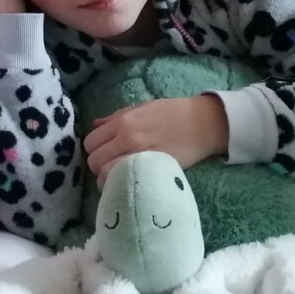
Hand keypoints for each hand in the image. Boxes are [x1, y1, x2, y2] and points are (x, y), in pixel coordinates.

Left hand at [83, 95, 228, 181]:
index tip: (103, 153)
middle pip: (94, 161)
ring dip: (106, 179)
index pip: (91, 142)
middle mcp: (127, 139)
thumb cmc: (174, 113)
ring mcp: (138, 157)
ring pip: (104, 176)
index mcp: (124, 122)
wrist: (203, 124)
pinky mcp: (151, 171)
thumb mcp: (143, 107)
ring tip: (117, 179)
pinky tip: (127, 185)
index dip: (94, 150)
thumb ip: (116, 117)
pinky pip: (123, 183)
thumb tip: (95, 126)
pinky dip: (120, 186)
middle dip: (98, 166)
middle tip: (109, 167)